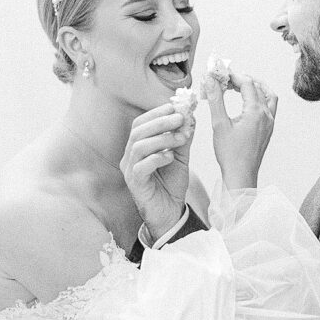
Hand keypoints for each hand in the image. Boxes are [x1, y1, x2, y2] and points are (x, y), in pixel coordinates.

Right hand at [121, 104, 193, 240]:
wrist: (170, 212)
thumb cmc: (171, 184)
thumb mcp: (181, 157)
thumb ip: (183, 138)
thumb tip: (190, 117)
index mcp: (138, 147)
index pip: (141, 123)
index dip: (156, 113)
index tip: (175, 106)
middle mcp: (129, 156)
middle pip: (138, 131)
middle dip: (160, 122)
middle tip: (180, 118)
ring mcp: (129, 170)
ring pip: (138, 146)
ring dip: (162, 138)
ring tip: (181, 138)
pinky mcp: (135, 183)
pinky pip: (141, 166)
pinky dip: (157, 158)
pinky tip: (170, 157)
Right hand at [204, 70, 277, 189]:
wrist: (241, 175)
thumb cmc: (231, 154)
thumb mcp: (219, 124)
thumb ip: (216, 99)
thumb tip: (211, 80)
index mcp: (256, 111)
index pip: (247, 83)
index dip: (233, 75)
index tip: (220, 73)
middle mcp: (267, 115)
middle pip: (258, 87)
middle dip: (242, 80)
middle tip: (226, 79)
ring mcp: (270, 123)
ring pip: (268, 96)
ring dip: (255, 87)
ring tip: (240, 86)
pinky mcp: (268, 130)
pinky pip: (269, 107)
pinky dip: (260, 99)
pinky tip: (247, 103)